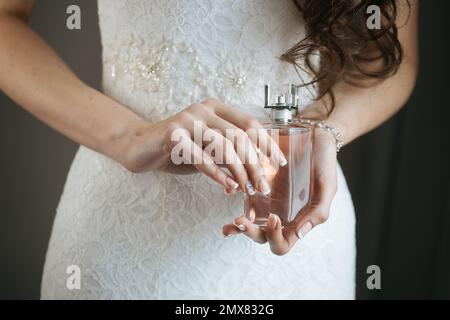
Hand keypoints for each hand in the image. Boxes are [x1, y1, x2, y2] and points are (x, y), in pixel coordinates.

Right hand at [122, 98, 285, 193]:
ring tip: (247, 189)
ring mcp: (187, 120)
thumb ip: (230, 154)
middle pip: (239, 137)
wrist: (140, 147)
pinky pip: (201, 157)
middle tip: (263, 186)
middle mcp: (203, 110)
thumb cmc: (179, 150)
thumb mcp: (209, 149)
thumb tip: (259, 172)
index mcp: (216, 108)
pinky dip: (217, 174)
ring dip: (239, 172)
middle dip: (255, 164)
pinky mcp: (172, 134)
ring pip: (223, 147)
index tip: (278, 163)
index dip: (267, 144)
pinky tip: (228, 186)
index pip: (250, 123)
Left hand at [222, 129, 337, 254]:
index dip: (275, 237)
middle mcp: (280, 213)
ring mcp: (267, 199)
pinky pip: (242, 192)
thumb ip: (317, 212)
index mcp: (297, 219)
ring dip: (238, 226)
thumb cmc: (324, 161)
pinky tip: (230, 190)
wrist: (315, 133)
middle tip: (241, 221)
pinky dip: (234, 193)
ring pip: (249, 220)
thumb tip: (299, 235)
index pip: (282, 243)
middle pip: (261, 236)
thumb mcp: (327, 186)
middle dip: (249, 232)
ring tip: (233, 222)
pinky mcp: (256, 181)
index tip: (274, 218)